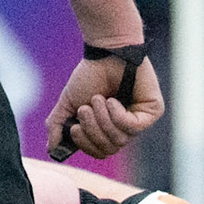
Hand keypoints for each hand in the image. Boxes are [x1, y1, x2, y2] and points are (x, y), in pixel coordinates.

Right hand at [44, 56, 163, 159]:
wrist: (107, 52)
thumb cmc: (91, 75)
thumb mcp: (69, 102)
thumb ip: (58, 124)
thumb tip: (52, 148)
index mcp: (107, 129)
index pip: (99, 152)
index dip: (86, 145)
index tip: (74, 128)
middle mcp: (124, 129)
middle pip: (108, 149)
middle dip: (92, 130)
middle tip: (85, 109)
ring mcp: (139, 121)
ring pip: (119, 140)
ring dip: (103, 119)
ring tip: (98, 99)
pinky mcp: (152, 112)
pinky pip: (133, 127)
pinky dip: (117, 115)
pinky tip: (112, 100)